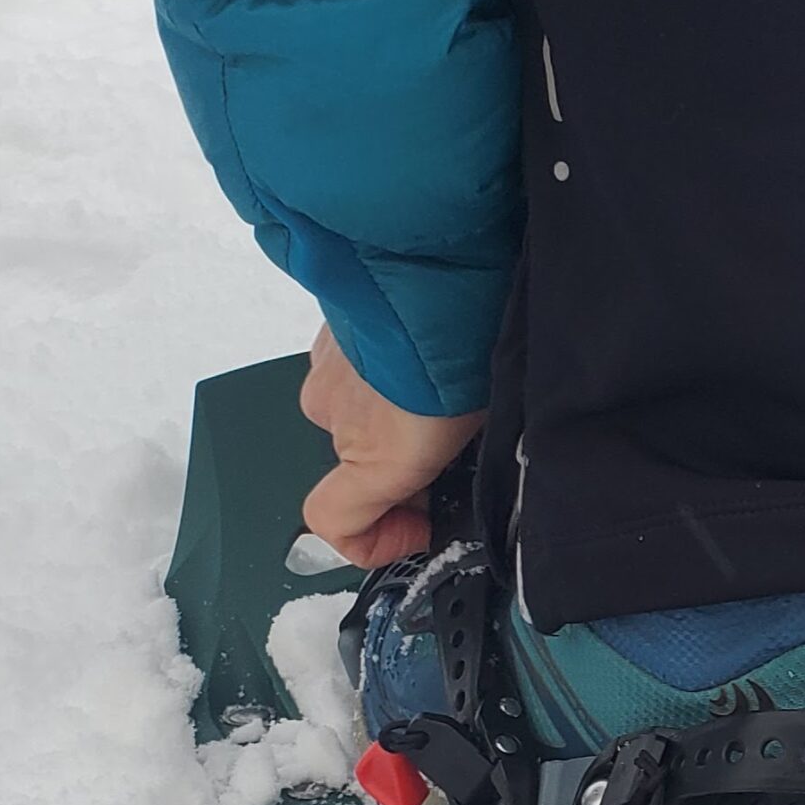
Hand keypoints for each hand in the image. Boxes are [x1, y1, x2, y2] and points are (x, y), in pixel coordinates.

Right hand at [297, 325, 484, 567]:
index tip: (421, 527)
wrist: (433, 262)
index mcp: (377, 456)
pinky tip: (422, 352)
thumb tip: (460, 467)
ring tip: (448, 385)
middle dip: (405, 467)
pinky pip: (349, 372)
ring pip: (356, 415)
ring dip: (394, 414)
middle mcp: (335, 420)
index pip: (333, 523)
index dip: (373, 543)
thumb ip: (455, 457)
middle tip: (459, 442)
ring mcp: (324, 374)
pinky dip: (378, 374)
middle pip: (360, 465)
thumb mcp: (480, 421)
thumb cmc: (468, 348)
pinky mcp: (324, 335)